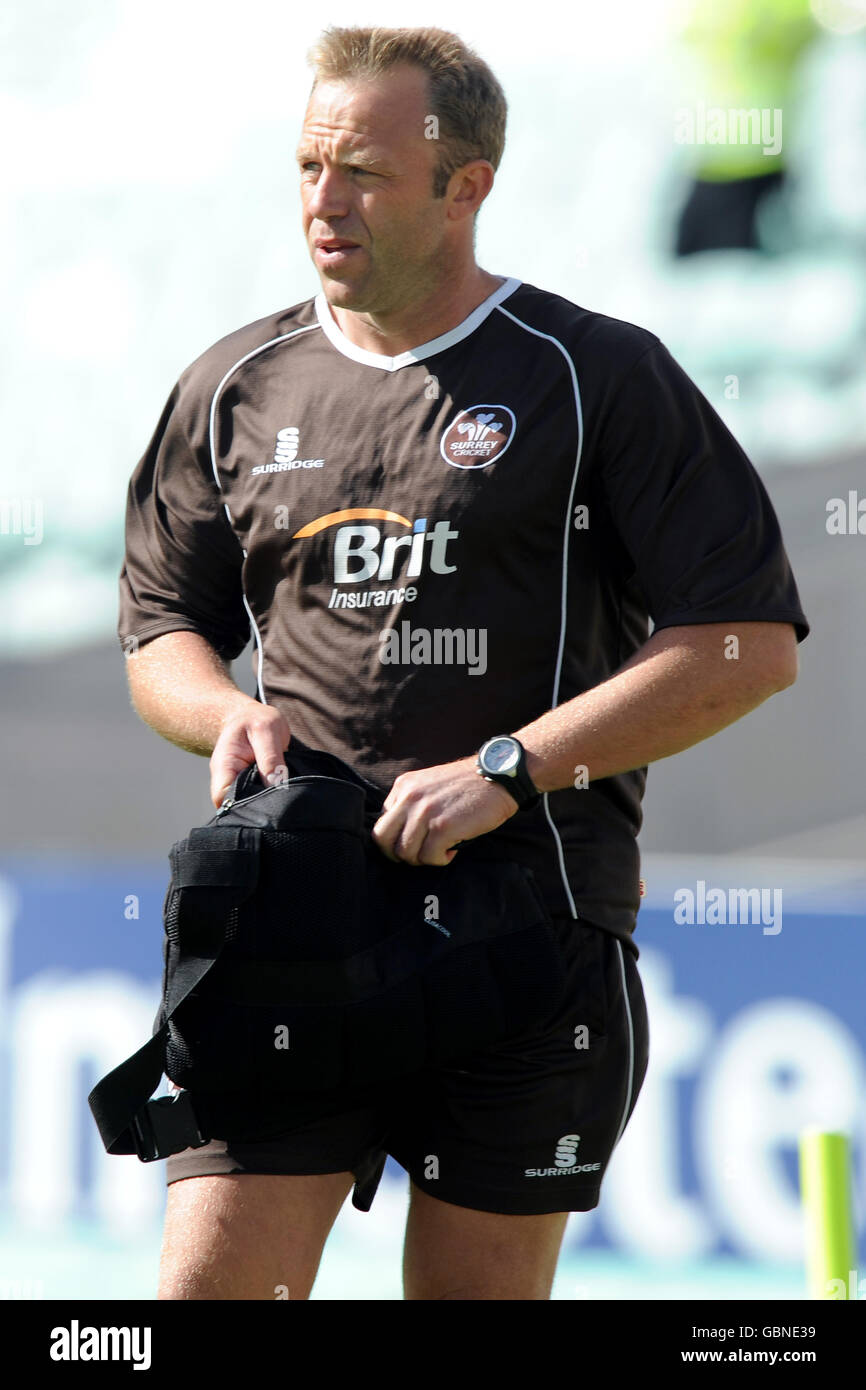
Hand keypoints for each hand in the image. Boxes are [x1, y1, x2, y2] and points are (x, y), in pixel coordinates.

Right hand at [209, 701, 291, 807]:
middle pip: (236, 807)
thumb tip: (275, 785)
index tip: (265, 803)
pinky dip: (270, 800)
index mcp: (224, 766)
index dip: (241, 807)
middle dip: (257, 809)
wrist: (251, 717)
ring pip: (249, 806)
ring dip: (265, 805)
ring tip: (283, 800)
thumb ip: (270, 758)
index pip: (222, 798)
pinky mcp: (252, 787)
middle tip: (280, 803)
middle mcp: (227, 779)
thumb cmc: (256, 721)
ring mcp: (239, 785)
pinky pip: (259, 800)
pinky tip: (282, 797)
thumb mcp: (266, 731)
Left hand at [371, 756, 518, 865]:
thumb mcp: (430, 785)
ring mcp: (425, 813)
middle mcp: (409, 798)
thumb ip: (412, 804)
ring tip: (441, 850)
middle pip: (382, 840)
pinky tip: (453, 849)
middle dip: (398, 854)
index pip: (381, 822)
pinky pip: (429, 858)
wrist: (498, 776)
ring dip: (423, 858)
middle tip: (418, 855)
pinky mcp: (443, 827)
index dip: (396, 838)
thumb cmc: (468, 785)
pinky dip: (441, 860)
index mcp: (403, 786)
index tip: (414, 842)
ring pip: (405, 853)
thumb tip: (402, 835)